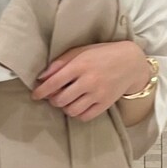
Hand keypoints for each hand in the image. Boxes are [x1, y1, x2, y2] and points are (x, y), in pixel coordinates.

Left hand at [31, 41, 148, 120]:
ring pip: (71, 110)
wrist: (130, 62)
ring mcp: (98, 93)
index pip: (54, 82)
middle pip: (61, 99)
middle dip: (53, 99)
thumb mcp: (81, 51)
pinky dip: (77, 114)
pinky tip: (77, 106)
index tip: (35, 95)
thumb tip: (42, 76)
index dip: (41, 91)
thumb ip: (61, 62)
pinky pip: (85, 116)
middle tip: (53, 96)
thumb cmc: (102, 54)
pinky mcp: (105, 104)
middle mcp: (89, 80)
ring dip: (64, 107)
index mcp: (80, 64)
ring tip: (66, 100)